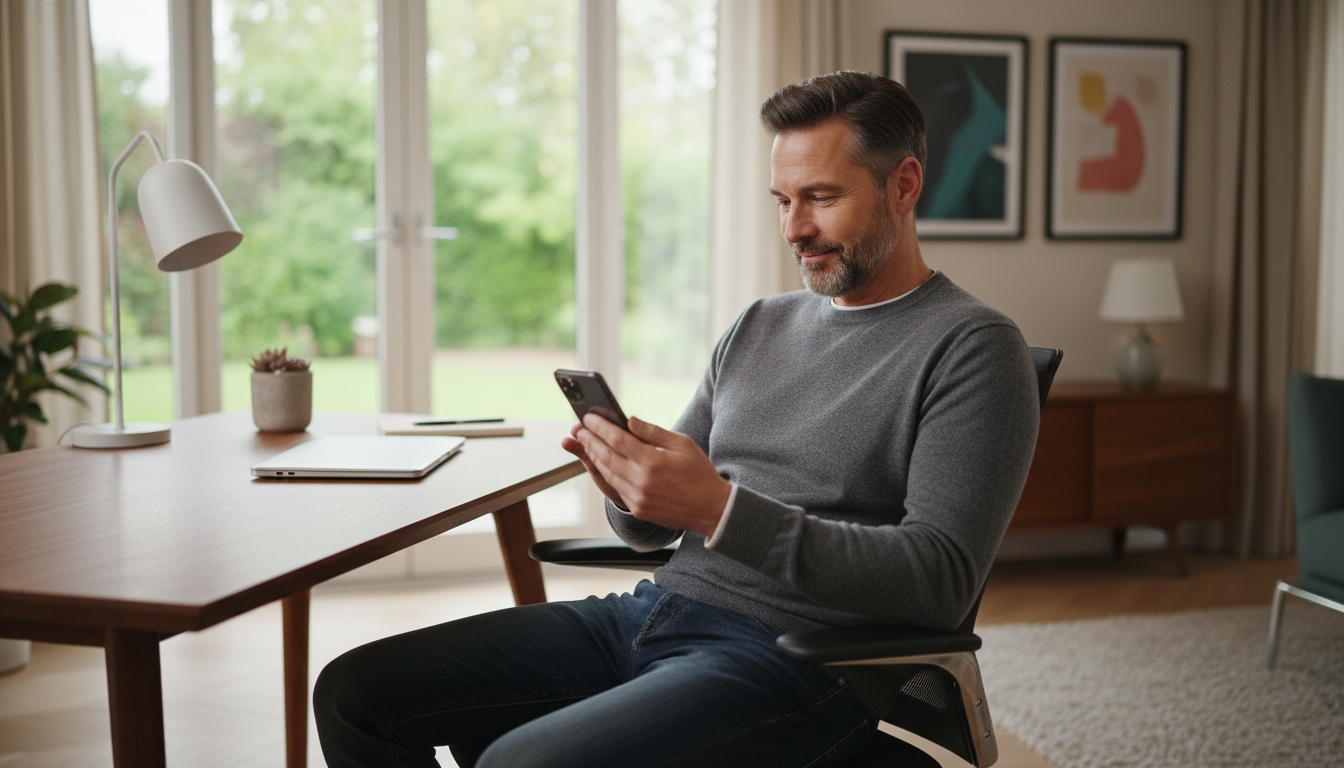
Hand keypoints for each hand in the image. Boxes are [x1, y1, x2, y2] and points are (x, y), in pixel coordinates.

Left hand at [561, 414, 730, 536]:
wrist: (711, 509)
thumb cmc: (699, 473)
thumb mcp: (682, 444)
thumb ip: (653, 432)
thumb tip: (629, 420)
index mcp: (653, 462)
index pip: (617, 440)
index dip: (600, 427)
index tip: (589, 417)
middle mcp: (641, 481)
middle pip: (606, 456)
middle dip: (589, 440)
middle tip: (578, 428)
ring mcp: (637, 498)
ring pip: (606, 473)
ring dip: (593, 456)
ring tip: (585, 442)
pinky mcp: (637, 509)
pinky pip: (615, 488)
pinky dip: (605, 473)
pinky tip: (600, 462)